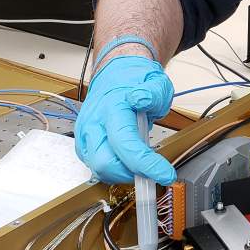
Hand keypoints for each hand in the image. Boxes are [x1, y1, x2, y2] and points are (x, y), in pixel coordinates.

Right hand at [74, 55, 175, 184]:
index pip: (124, 144)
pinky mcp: (83, 145)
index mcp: (111, 107)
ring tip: (139, 160)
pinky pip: (97, 167)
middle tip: (151, 169)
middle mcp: (93, 123)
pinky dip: (115, 169)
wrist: (113, 75)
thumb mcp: (155, 82)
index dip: (146, 165)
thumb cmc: (134, 81)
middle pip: (105, 164)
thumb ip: (152, 93)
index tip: (166, 174)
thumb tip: (141, 99)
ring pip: (99, 170)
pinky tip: (127, 158)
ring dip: (122, 173)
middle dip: (130, 173)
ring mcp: (84, 136)